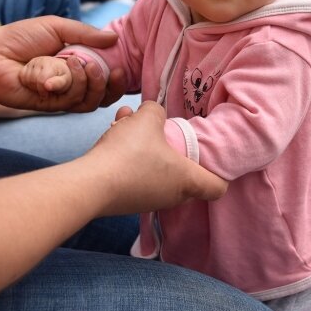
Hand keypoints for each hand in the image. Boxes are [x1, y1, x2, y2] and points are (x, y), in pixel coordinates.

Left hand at [0, 16, 126, 111]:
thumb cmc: (20, 38)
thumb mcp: (57, 27)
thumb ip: (86, 33)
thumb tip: (115, 37)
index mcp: (78, 64)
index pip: (107, 77)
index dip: (118, 78)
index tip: (119, 67)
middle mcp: (73, 82)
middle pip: (104, 95)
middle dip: (108, 84)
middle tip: (101, 69)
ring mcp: (62, 95)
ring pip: (90, 100)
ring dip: (89, 83)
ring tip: (77, 64)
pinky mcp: (50, 105)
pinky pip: (70, 102)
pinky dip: (69, 87)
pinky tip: (55, 76)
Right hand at [84, 101, 227, 215]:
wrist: (90, 184)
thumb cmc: (129, 153)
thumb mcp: (147, 120)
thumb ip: (156, 110)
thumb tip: (154, 113)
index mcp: (187, 180)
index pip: (218, 187)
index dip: (220, 172)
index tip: (211, 156)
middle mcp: (172, 196)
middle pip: (185, 173)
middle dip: (173, 147)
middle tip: (161, 130)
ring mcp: (148, 200)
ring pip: (155, 167)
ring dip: (144, 143)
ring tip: (126, 120)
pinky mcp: (127, 200)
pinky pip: (136, 172)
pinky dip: (128, 154)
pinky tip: (113, 132)